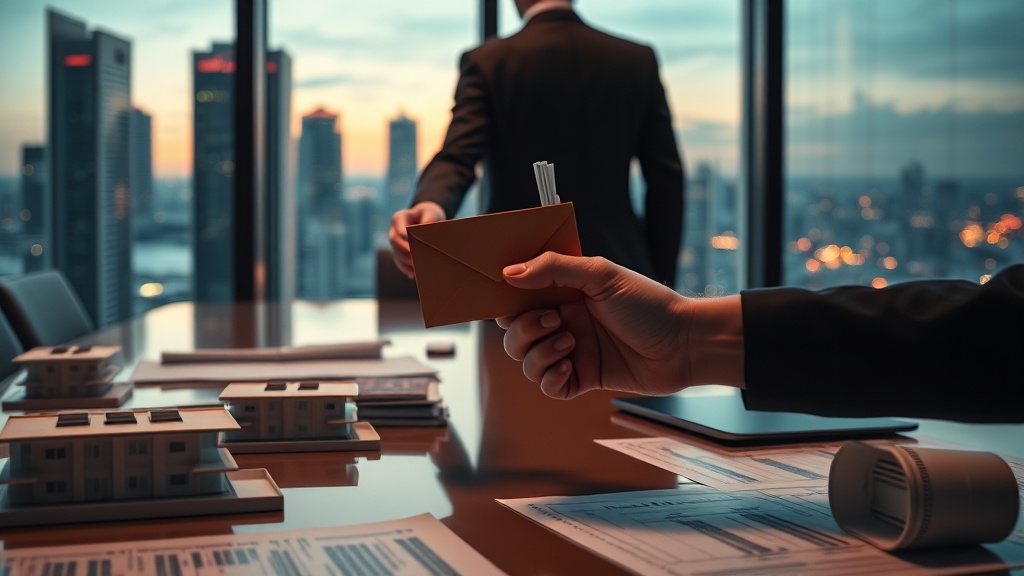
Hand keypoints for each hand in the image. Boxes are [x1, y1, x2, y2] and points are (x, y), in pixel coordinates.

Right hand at [388, 202, 445, 277]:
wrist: (426, 217)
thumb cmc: (430, 214)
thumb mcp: (431, 212)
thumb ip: (429, 220)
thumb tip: (426, 233)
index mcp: (399, 218)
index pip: (399, 227)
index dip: (404, 237)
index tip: (412, 245)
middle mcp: (394, 230)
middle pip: (394, 242)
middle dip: (405, 252)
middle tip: (416, 259)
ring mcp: (395, 242)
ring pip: (396, 254)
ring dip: (405, 263)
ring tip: (417, 270)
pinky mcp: (399, 251)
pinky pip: (399, 261)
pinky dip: (405, 268)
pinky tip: (413, 275)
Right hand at [496, 252, 694, 398]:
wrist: (684, 344)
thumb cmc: (649, 304)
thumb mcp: (602, 275)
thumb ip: (554, 268)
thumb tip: (509, 272)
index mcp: (565, 294)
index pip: (518, 298)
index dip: (507, 300)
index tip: (508, 297)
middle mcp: (564, 322)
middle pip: (514, 333)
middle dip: (523, 328)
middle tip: (554, 319)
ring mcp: (572, 352)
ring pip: (526, 362)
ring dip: (538, 353)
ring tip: (570, 344)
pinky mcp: (583, 379)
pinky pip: (548, 386)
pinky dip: (551, 378)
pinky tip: (571, 365)